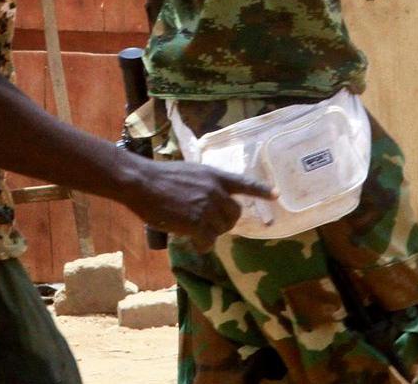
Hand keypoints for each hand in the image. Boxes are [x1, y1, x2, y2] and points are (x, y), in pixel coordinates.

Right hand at [121, 158, 274, 250]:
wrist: (141, 182)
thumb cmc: (158, 177)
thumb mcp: (188, 173)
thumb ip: (203, 185)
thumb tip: (208, 202)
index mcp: (214, 175)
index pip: (243, 183)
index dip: (261, 190)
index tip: (276, 195)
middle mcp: (215, 190)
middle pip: (234, 213)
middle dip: (225, 222)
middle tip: (209, 226)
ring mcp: (207, 206)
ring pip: (221, 228)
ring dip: (211, 234)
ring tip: (196, 232)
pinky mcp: (197, 222)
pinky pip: (208, 240)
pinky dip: (202, 244)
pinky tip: (193, 242)